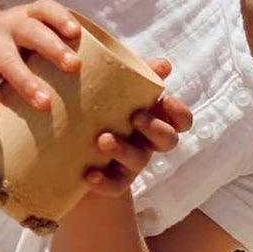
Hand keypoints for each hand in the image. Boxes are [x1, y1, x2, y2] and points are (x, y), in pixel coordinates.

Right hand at [0, 0, 81, 111]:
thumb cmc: (15, 41)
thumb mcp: (31, 31)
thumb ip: (54, 43)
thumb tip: (100, 74)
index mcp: (27, 16)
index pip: (45, 8)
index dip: (60, 17)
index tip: (75, 32)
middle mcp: (9, 26)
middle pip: (30, 32)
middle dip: (52, 48)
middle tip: (74, 66)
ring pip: (8, 60)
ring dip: (26, 81)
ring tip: (44, 103)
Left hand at [82, 58, 192, 198]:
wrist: (71, 149)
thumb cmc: (99, 109)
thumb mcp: (115, 89)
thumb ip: (138, 76)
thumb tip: (164, 64)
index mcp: (153, 118)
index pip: (181, 120)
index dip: (179, 113)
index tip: (164, 100)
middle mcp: (147, 142)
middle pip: (168, 141)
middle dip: (155, 128)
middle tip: (135, 116)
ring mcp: (132, 164)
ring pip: (139, 161)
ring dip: (123, 150)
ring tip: (102, 139)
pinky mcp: (113, 182)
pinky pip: (115, 186)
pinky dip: (103, 181)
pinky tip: (89, 174)